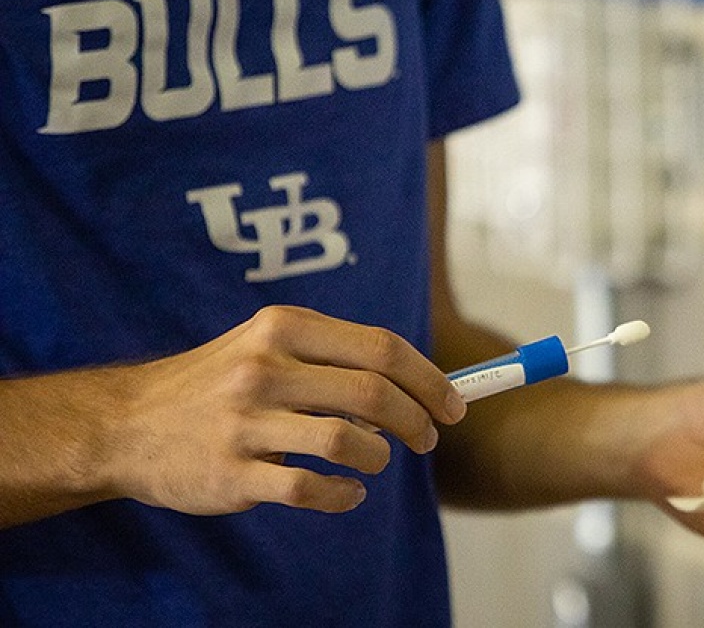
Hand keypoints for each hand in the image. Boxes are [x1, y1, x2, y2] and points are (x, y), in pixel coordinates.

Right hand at [105, 305, 464, 515]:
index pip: (382, 348)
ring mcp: (245, 422)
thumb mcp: (268, 346)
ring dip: (378, 457)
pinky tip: (348, 494)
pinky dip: (343, 496)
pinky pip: (309, 489)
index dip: (429, 379)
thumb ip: (336, 358)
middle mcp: (265, 368)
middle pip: (375, 394)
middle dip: (418, 420)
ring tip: (375, 462)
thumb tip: (418, 386)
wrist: (127, 425)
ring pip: (348, 442)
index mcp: (283, 327)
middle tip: (429, 438)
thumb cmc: (219, 383)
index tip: (455, 404)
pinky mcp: (231, 473)